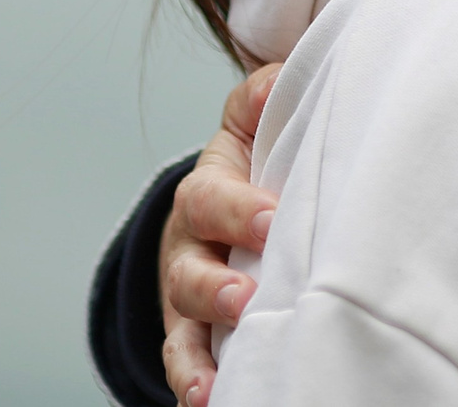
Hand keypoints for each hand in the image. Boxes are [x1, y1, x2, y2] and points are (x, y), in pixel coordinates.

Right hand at [159, 62, 280, 406]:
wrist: (232, 201)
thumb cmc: (259, 157)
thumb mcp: (256, 120)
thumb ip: (265, 95)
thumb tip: (276, 83)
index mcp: (209, 190)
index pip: (212, 197)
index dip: (239, 208)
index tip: (274, 219)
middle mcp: (190, 246)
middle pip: (188, 269)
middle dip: (213, 286)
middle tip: (244, 298)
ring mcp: (188, 294)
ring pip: (182, 326)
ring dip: (197, 355)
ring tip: (213, 382)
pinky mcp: (196, 333)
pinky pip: (188, 362)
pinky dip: (195, 384)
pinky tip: (210, 402)